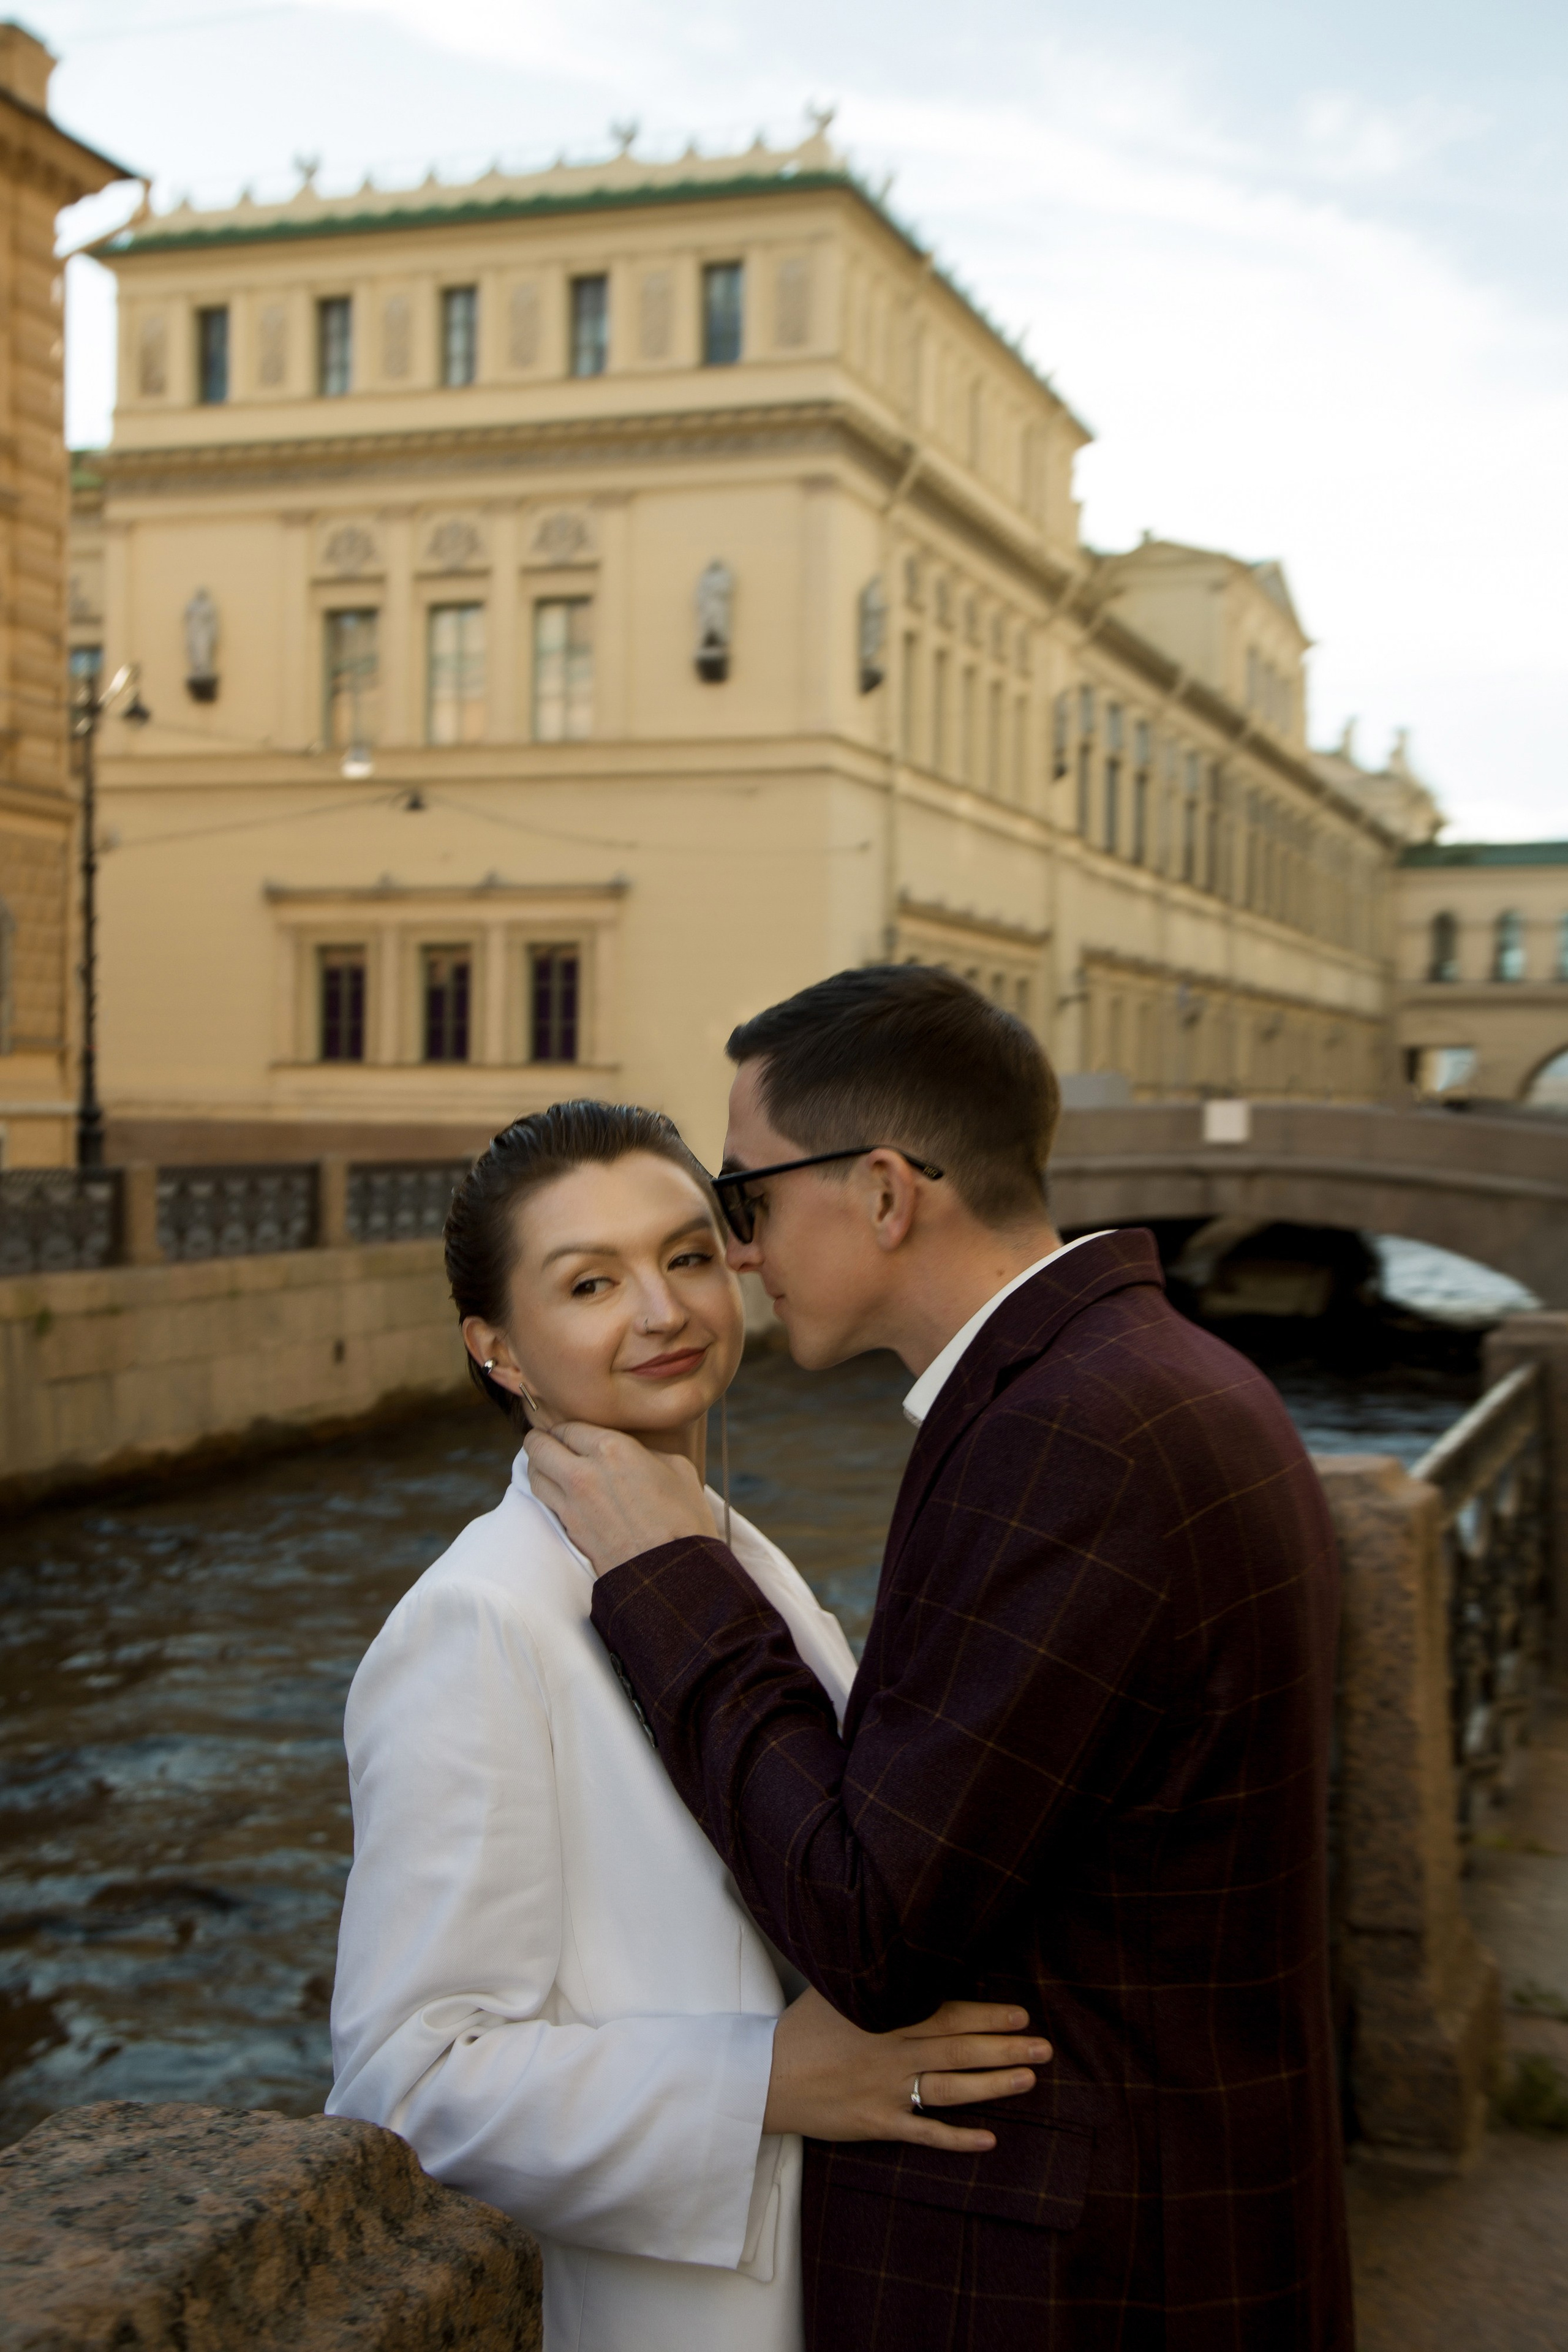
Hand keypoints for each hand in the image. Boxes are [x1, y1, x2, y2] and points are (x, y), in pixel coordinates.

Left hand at [523, 1422, 716, 1573]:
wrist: (672, 1572)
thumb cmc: (684, 1519)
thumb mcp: (678, 1469)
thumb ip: (647, 1453)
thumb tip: (635, 1455)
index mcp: (612, 1448)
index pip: (568, 1426)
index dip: (568, 1428)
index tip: (572, 1432)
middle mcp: (584, 1471)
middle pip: (538, 1446)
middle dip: (541, 1441)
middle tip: (550, 1443)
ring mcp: (572, 1503)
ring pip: (534, 1474)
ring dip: (539, 1467)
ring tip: (550, 1466)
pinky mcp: (569, 1529)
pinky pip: (544, 1502)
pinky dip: (547, 1492)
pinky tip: (560, 1492)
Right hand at [761, 1985, 1050, 2152]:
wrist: (765, 2078)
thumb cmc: (802, 2030)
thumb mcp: (836, 1991)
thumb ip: (874, 1979)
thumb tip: (906, 1955)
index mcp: (886, 2018)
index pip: (947, 2014)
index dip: (986, 2015)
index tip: (1020, 2014)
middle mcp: (892, 2054)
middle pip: (958, 2051)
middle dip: (1004, 2048)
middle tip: (1044, 2047)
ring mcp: (887, 2092)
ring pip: (950, 2090)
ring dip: (992, 2085)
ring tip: (1028, 2079)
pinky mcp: (878, 2124)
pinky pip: (925, 2134)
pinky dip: (957, 2139)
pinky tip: (988, 2140)